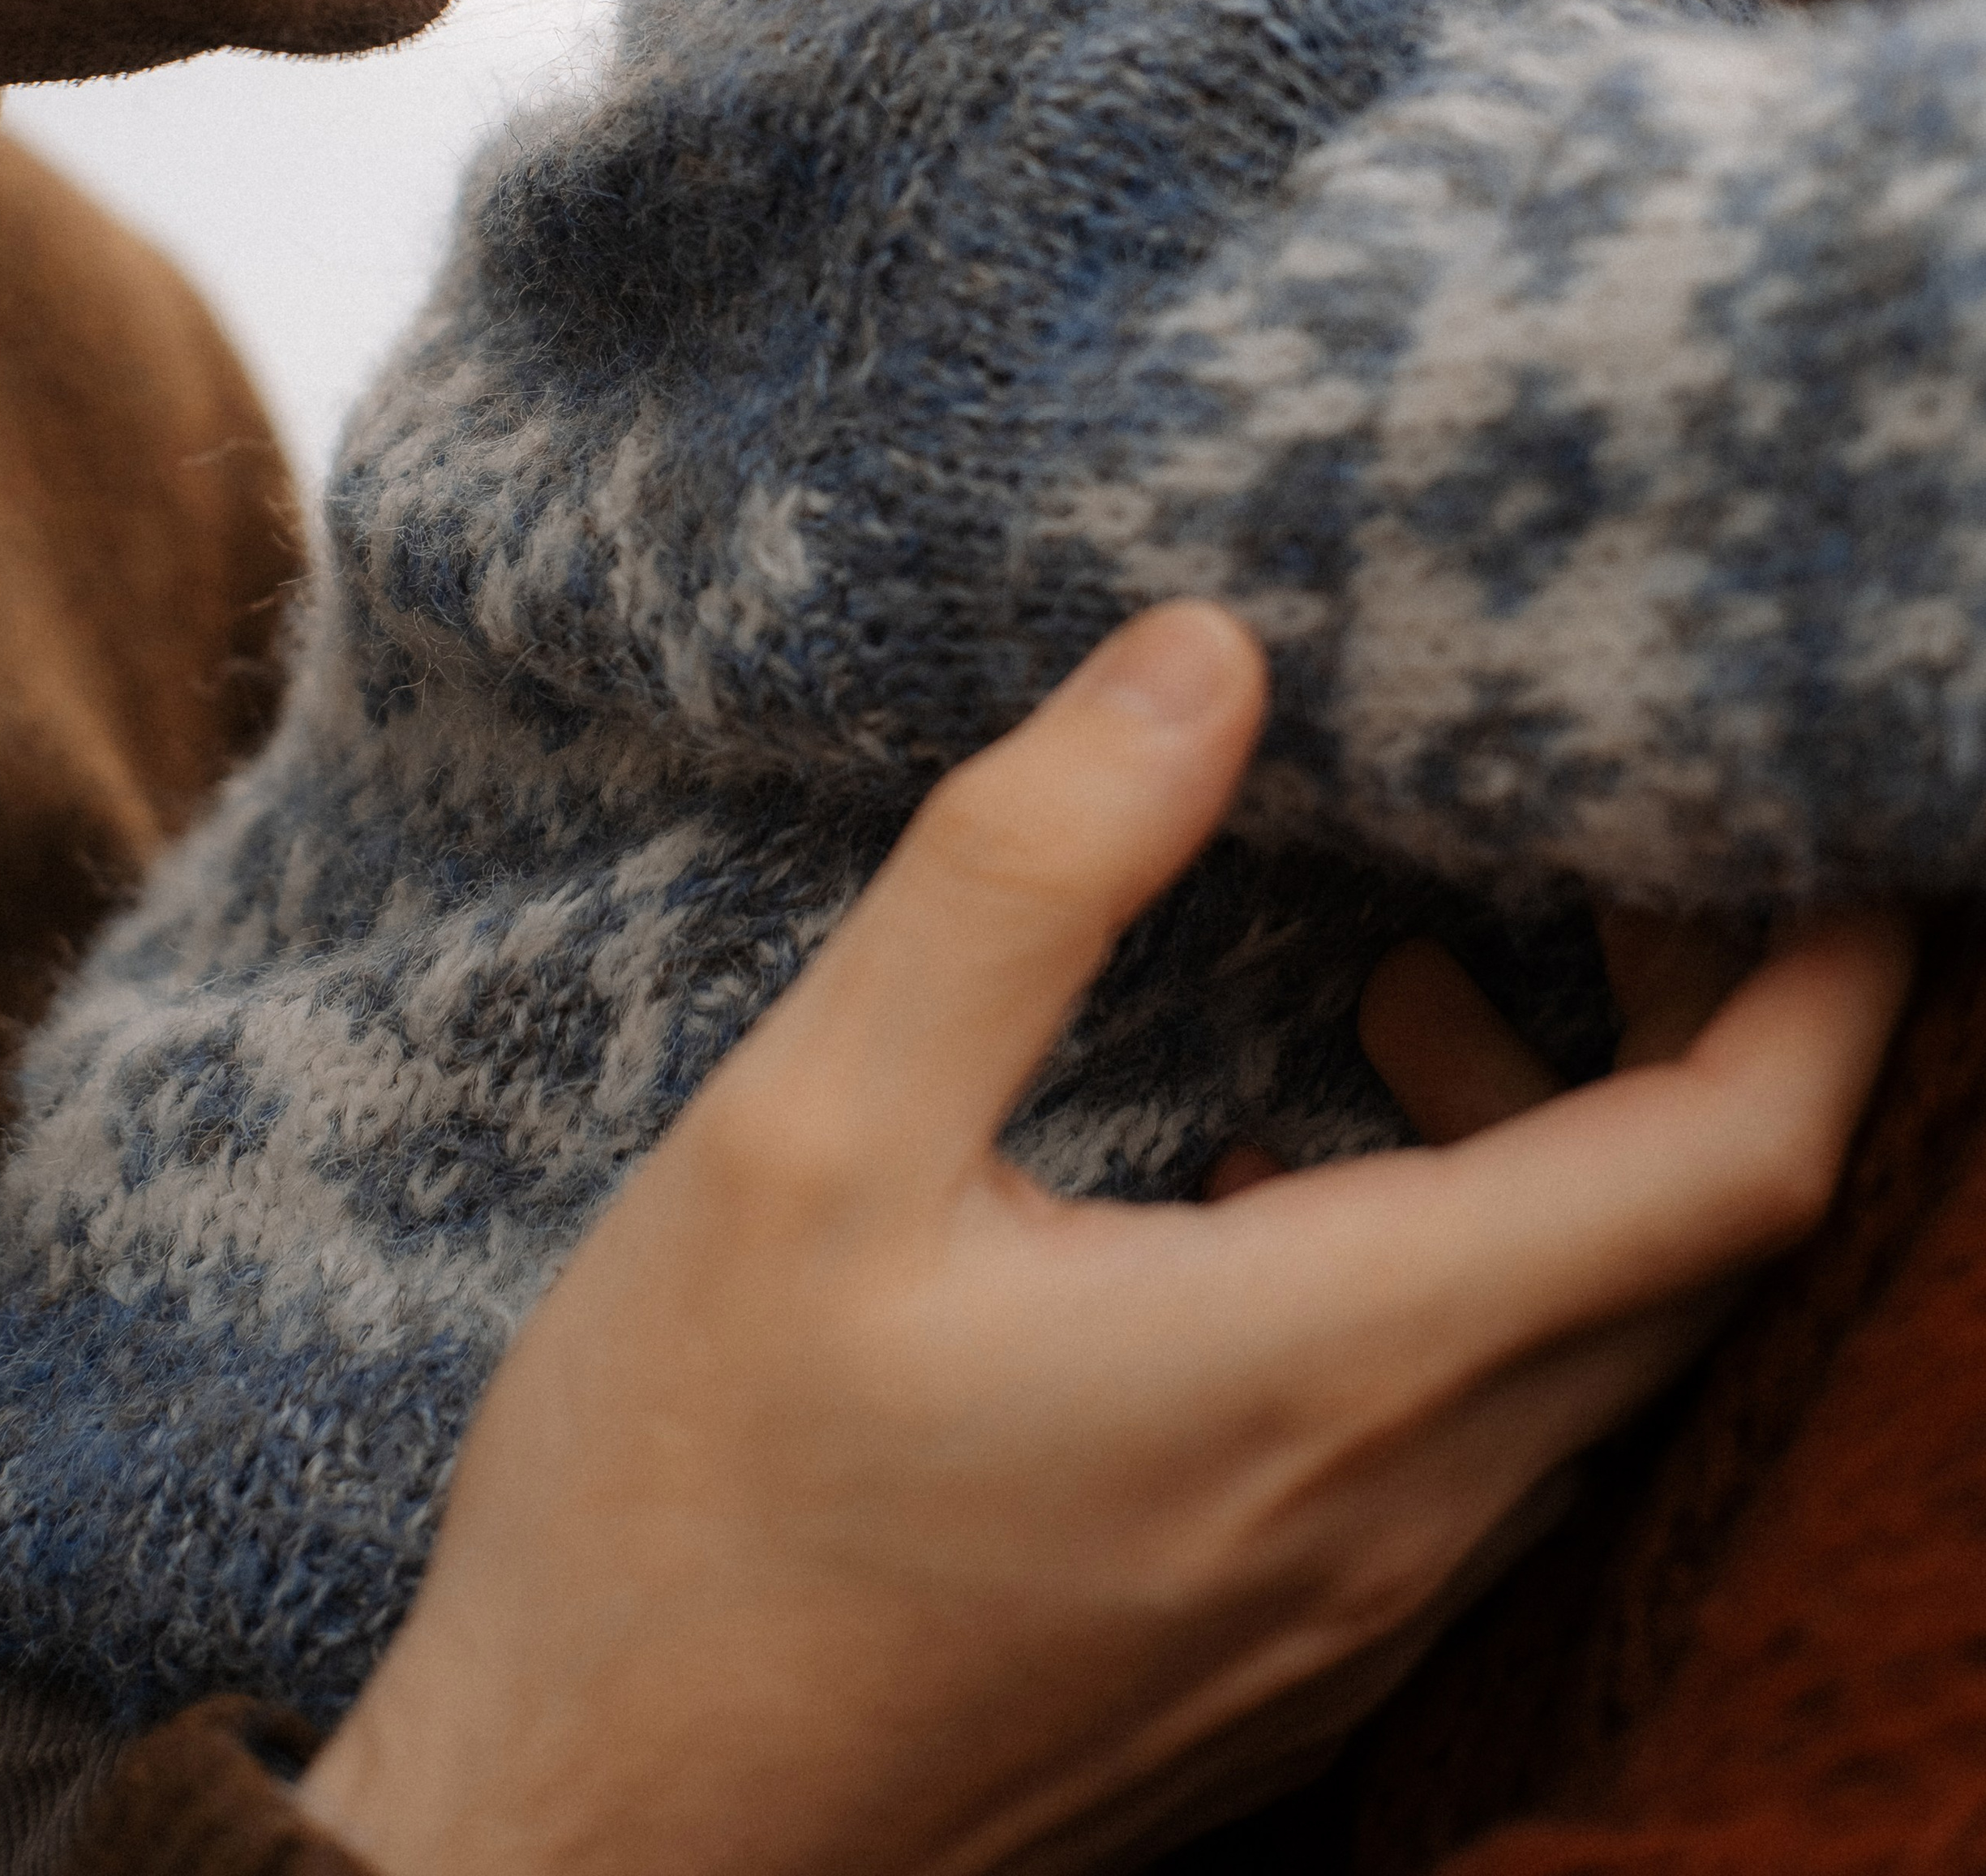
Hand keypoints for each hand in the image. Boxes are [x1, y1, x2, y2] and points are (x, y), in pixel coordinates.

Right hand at [300, 605, 1910, 1875]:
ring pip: (1591, 1355)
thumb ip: (1027, 876)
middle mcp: (1404, 1518)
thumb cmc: (680, 1508)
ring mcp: (1357, 1622)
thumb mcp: (805, 1136)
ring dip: (1563, 1150)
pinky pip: (1484, 1453)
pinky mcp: (1286, 1672)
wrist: (588, 1865)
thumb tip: (1209, 657)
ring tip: (1398, 988)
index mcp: (1331, 1366)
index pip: (1727, 1168)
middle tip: (1597, 857)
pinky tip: (1275, 1191)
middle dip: (1704, 1028)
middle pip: (1695, 1249)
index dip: (1823, 984)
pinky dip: (1467, 1276)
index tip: (1817, 835)